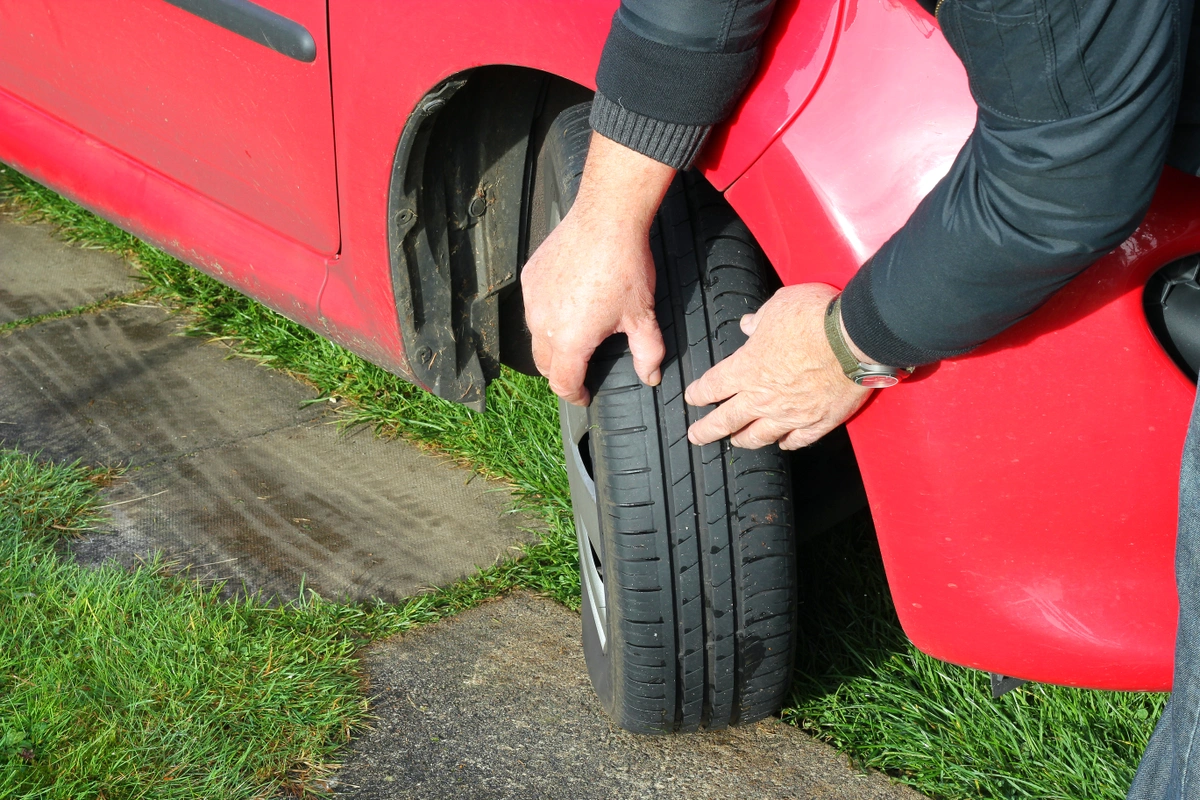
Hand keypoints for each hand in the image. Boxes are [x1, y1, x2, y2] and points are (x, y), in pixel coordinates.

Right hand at [522, 133, 674, 405]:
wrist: (606, 218)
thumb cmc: (625, 268)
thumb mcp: (643, 317)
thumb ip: (648, 354)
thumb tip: (650, 377)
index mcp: (569, 341)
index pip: (562, 383)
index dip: (574, 395)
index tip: (584, 395)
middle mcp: (543, 324)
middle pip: (545, 364)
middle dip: (562, 372)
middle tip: (581, 369)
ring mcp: (532, 300)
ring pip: (536, 336)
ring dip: (552, 343)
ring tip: (576, 336)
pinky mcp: (530, 277)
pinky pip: (534, 306)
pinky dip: (546, 313)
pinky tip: (568, 303)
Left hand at [684, 284, 871, 449]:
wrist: (855, 338)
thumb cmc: (815, 317)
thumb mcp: (778, 306)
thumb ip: (760, 320)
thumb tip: (748, 324)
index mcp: (747, 368)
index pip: (712, 386)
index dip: (698, 394)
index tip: (692, 398)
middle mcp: (764, 397)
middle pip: (726, 420)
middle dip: (707, 430)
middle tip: (696, 436)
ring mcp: (791, 414)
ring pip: (759, 436)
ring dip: (744, 440)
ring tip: (736, 442)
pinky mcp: (819, 422)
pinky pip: (798, 440)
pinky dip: (788, 443)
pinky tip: (783, 443)